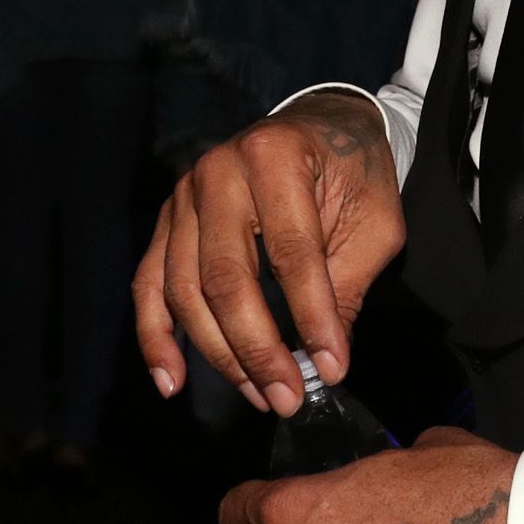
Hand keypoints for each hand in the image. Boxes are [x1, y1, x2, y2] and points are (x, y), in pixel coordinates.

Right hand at [134, 89, 401, 415]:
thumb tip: (322, 363)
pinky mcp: (167, 220)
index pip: (291, 253)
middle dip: (257, 348)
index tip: (332, 368)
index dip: (311, 316)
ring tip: (258, 396)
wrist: (322, 126)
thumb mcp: (374, 221)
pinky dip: (156, 337)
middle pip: (226, 278)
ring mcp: (183, 195)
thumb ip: (347, 285)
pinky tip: (172, 381)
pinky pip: (149, 284)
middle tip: (287, 397)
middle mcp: (218, 171)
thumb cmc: (353, 173)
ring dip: (218, 354)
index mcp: (276, 157)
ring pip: (185, 289)